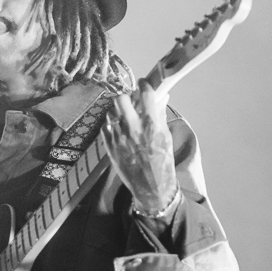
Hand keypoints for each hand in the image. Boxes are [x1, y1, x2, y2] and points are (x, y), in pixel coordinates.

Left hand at [103, 78, 179, 215]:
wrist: (151, 187)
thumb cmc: (162, 163)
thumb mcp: (166, 137)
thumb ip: (160, 116)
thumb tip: (161, 98)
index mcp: (150, 124)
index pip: (145, 93)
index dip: (144, 85)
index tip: (144, 84)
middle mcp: (132, 128)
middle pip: (122, 98)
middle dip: (127, 97)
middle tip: (131, 101)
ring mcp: (118, 137)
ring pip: (111, 112)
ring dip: (118, 111)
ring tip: (124, 116)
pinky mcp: (109, 146)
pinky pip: (105, 126)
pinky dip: (111, 124)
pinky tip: (118, 128)